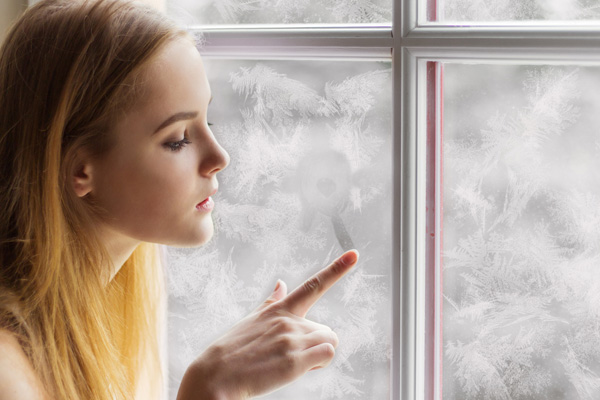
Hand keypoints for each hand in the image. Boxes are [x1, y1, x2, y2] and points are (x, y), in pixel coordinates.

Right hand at [176, 249, 358, 399]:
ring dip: (317, 356)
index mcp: (279, 309)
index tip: (354, 254)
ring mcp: (292, 339)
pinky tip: (300, 369)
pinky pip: (327, 354)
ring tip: (291, 364)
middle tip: (290, 357)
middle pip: (326, 329)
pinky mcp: (295, 361)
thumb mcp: (251, 320)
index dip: (336, 269)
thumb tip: (282, 283)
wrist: (214, 376)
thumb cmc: (232, 350)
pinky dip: (320, 364)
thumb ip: (271, 302)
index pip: (313, 285)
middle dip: (315, 345)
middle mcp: (289, 320)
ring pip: (329, 342)